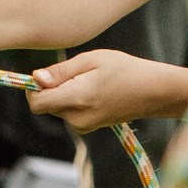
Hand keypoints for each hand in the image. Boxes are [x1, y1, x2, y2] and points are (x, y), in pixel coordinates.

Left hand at [30, 48, 184, 134]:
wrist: (154, 92)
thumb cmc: (125, 69)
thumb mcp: (93, 59)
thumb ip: (61, 71)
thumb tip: (35, 78)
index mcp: (77, 99)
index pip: (36, 102)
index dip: (33, 87)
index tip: (45, 74)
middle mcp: (77, 118)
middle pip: (45, 104)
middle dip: (52, 87)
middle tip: (77, 71)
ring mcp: (83, 126)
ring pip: (57, 107)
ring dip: (63, 93)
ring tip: (89, 79)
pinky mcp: (88, 127)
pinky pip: (69, 111)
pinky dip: (73, 100)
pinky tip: (94, 89)